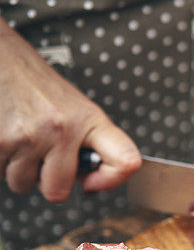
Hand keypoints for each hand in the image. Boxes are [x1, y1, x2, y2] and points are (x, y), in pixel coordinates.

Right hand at [0, 24, 140, 200]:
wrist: (1, 57)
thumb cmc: (34, 82)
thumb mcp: (74, 106)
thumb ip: (86, 141)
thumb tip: (89, 179)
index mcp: (89, 120)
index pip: (124, 161)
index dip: (112, 180)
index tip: (94, 182)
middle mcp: (62, 129)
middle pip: (58, 192)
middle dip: (45, 181)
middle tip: (41, 156)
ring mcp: (30, 137)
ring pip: (23, 184)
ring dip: (18, 169)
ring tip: (20, 139)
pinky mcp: (0, 141)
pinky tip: (6, 136)